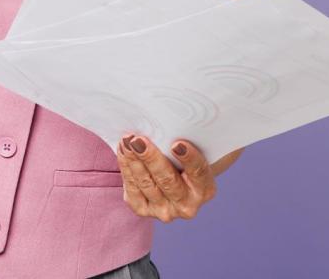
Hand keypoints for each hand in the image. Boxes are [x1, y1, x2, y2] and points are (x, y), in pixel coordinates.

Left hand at [115, 133, 231, 221]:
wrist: (173, 178)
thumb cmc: (184, 157)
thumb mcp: (192, 149)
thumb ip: (186, 140)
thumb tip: (169, 118)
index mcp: (205, 190)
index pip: (199, 172)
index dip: (189, 158)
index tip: (177, 144)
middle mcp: (187, 206)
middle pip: (168, 180)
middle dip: (151, 158)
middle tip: (139, 139)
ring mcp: (165, 211)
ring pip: (147, 184)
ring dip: (134, 160)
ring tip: (127, 141)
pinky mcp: (144, 210)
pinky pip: (132, 189)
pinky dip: (126, 167)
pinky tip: (123, 150)